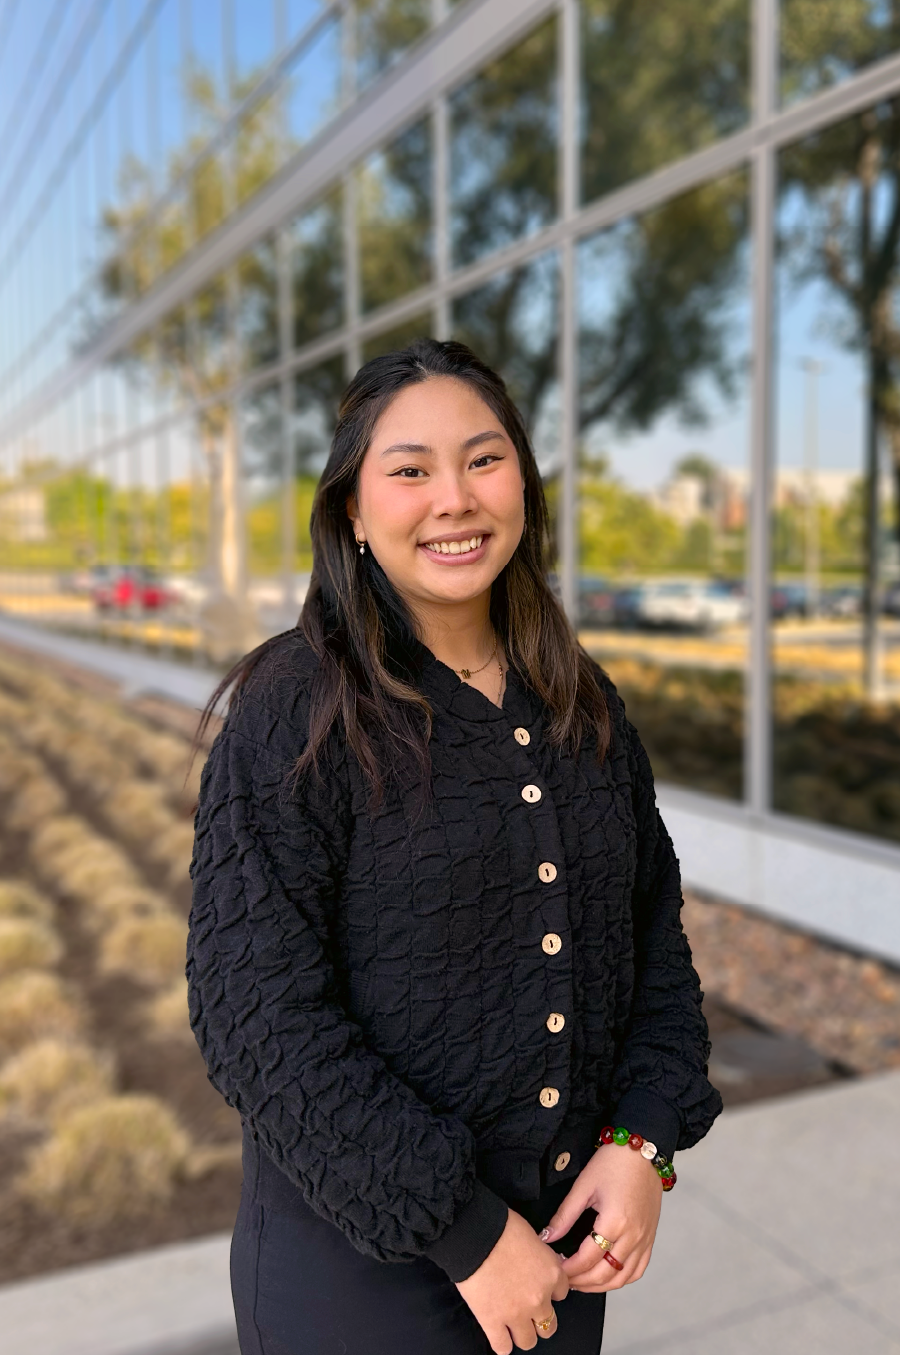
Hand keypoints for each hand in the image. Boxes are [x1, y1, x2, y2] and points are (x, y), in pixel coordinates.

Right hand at [455, 1207, 569, 1353]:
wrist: (475, 1233)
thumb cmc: (501, 1226)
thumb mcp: (532, 1236)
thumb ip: (540, 1257)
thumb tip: (537, 1264)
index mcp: (552, 1273)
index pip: (562, 1294)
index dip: (549, 1291)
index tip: (540, 1287)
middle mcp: (539, 1297)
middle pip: (549, 1325)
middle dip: (539, 1319)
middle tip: (527, 1310)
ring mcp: (517, 1313)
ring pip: (529, 1341)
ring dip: (522, 1333)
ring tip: (512, 1324)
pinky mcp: (493, 1322)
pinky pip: (503, 1347)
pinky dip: (502, 1343)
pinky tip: (498, 1334)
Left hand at [539, 1145, 661, 1292]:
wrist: (642, 1150)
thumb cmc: (613, 1162)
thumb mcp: (583, 1186)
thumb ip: (564, 1216)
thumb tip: (546, 1237)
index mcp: (615, 1223)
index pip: (587, 1260)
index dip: (568, 1269)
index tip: (555, 1269)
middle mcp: (633, 1236)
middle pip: (605, 1274)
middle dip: (581, 1282)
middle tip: (564, 1280)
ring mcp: (645, 1239)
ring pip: (623, 1278)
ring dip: (601, 1286)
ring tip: (581, 1282)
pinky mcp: (651, 1237)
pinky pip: (638, 1269)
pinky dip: (622, 1278)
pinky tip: (607, 1276)